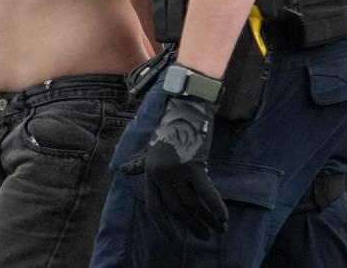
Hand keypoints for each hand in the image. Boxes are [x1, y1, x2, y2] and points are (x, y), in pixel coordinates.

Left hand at [144, 95, 227, 239]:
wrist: (186, 107)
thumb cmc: (171, 126)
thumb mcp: (152, 146)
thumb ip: (141, 162)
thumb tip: (123, 171)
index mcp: (150, 172)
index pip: (155, 208)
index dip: (165, 226)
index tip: (175, 238)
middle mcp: (159, 175)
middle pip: (176, 209)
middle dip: (191, 226)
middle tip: (204, 237)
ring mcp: (175, 171)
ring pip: (192, 204)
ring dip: (207, 219)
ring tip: (219, 230)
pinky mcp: (193, 166)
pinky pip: (205, 193)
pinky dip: (215, 207)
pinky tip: (223, 219)